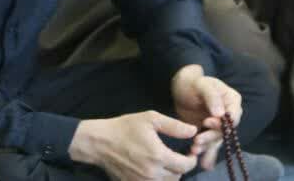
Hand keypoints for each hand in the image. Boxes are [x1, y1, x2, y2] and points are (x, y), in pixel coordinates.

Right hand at [70, 112, 197, 179]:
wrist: (100, 142)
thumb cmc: (125, 127)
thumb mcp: (151, 119)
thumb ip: (174, 126)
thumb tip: (193, 131)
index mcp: (159, 156)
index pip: (186, 165)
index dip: (192, 159)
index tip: (190, 152)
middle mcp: (152, 173)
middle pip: (178, 176)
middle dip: (181, 166)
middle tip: (178, 155)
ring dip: (171, 174)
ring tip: (167, 162)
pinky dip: (158, 179)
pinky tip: (155, 168)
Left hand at [171, 65, 242, 169]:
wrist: (181, 90)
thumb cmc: (193, 83)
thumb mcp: (202, 85)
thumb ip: (212, 96)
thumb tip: (220, 113)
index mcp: (232, 100)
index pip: (233, 115)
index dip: (222, 122)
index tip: (206, 122)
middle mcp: (229, 115)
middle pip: (224, 131)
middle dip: (210, 137)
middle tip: (197, 140)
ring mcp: (219, 126)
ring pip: (216, 140)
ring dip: (206, 147)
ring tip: (194, 150)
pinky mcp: (209, 134)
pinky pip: (210, 146)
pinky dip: (206, 154)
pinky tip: (201, 162)